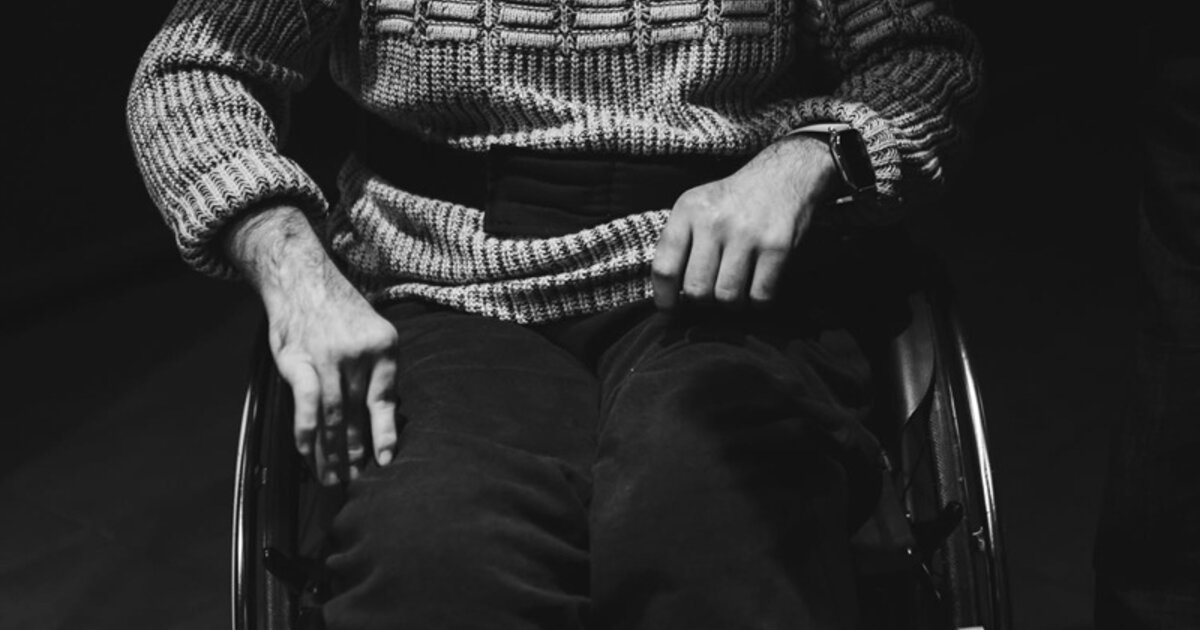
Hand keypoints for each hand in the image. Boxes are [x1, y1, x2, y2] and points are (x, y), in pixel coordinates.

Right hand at [226, 206, 399, 484]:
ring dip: (331, 451)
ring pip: (333, 416)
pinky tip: (307, 454)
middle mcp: (359, 353)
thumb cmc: (339, 313)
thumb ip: (378, 373)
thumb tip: (382, 422)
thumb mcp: (373, 333)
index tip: (384, 461)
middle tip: (354, 479)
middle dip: (355, 451)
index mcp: (385, 347)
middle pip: (358, 414)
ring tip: (332, 477)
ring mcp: (327, 357)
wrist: (302, 277)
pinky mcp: (297, 360)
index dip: (384, 434)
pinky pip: (307, 404)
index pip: (385, 400)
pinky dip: (307, 431)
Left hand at [651, 135, 838, 308]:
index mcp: (688, 210)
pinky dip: (758, 301)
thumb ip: (680, 242)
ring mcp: (746, 234)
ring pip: (727, 297)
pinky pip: (760, 296)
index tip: (671, 310)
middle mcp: (714, 221)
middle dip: (703, 301)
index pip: (664, 268)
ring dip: (732, 303)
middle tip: (712, 293)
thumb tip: (668, 294)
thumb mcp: (698, 207)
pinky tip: (758, 286)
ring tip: (737, 288)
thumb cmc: (735, 200)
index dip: (665, 298)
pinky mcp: (776, 246)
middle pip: (697, 290)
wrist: (785, 175)